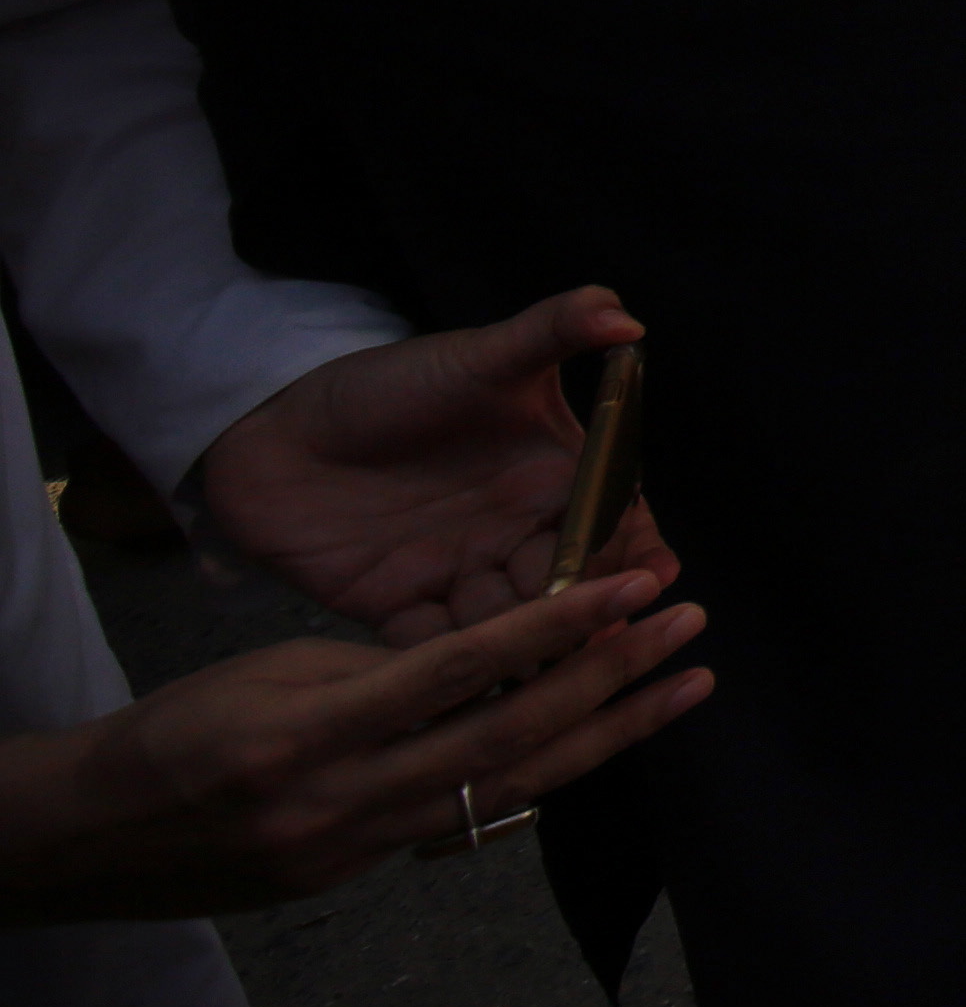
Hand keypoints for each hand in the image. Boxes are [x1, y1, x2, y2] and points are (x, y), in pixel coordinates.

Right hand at [0, 568, 705, 924]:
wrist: (96, 834)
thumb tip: (492, 657)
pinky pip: (466, 822)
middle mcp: (343, 797)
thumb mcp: (276, 670)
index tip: (636, 584)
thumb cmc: (181, 728)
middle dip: (611, 680)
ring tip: (683, 687)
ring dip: (606, 735)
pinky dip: (535, 776)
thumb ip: (385, 670)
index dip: (556, 626)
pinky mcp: (356, 876)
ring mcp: (355, 847)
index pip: (461, 668)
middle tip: (688, 628)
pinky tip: (599, 739)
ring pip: (508, 787)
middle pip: (507, 737)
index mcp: (314, 728)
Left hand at [203, 292, 656, 646]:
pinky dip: (449, 672)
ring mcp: (458, 576)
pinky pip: (432, 650)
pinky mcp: (398, 612)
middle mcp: (514, 534)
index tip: (653, 575)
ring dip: (523, 650)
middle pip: (568, 583)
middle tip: (599, 639)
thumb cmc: (386, 386)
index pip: (610, 517)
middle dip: (586, 612)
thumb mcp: (478, 355)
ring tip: (536, 669)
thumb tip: (628, 320)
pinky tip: (461, 687)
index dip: (635, 547)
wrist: (270, 434)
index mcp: (549, 477)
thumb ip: (555, 328)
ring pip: (507, 625)